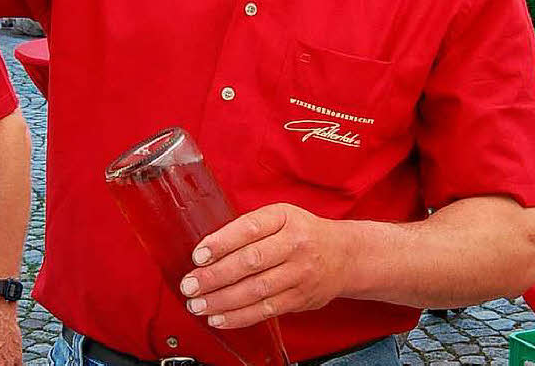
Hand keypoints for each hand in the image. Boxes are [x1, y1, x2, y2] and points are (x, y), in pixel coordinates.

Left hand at [179, 203, 351, 328]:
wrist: (345, 255)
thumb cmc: (303, 232)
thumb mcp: (279, 216)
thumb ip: (249, 227)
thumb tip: (210, 248)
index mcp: (284, 218)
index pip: (249, 229)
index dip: (221, 243)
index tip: (198, 255)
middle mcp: (294, 245)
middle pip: (250, 263)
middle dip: (215, 276)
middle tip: (190, 285)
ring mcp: (299, 274)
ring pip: (256, 290)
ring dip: (222, 301)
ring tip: (198, 305)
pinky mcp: (300, 299)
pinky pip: (266, 310)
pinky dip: (240, 317)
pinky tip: (219, 318)